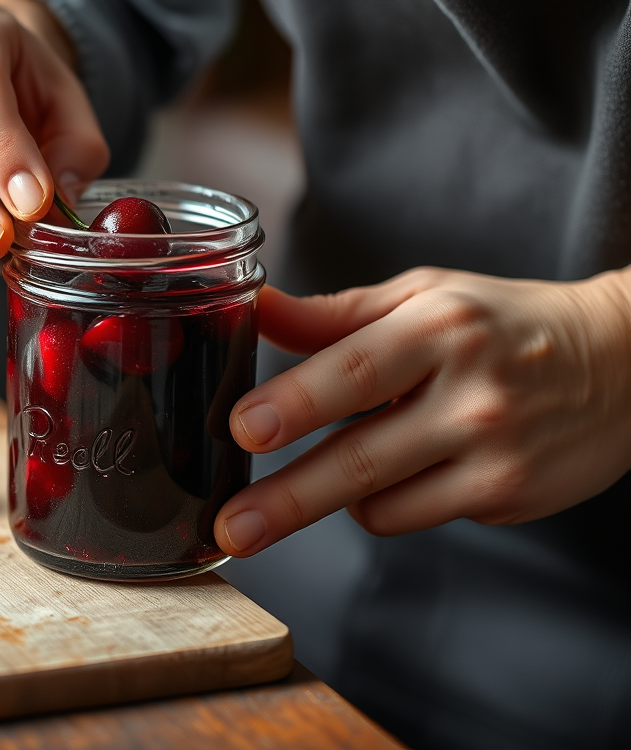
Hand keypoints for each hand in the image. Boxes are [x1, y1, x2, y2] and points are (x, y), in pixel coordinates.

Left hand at [214, 268, 630, 555]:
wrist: (619, 363)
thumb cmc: (500, 323)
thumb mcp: (422, 298)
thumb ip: (334, 314)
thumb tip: (258, 310)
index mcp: (439, 329)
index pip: (354, 372)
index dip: (294, 403)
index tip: (241, 429)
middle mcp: (471, 396)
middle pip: (360, 459)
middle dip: (286, 500)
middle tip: (233, 526)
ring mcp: (495, 458)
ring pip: (378, 503)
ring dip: (340, 488)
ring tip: (362, 445)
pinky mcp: (507, 501)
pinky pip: (413, 515)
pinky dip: (391, 497)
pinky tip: (421, 458)